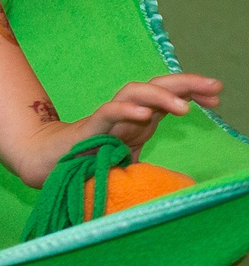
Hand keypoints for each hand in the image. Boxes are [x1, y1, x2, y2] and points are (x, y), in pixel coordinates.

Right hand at [22, 73, 222, 183]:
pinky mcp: (88, 128)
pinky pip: (107, 113)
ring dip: (160, 96)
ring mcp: (108, 118)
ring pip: (134, 93)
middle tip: (214, 86)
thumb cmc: (90, 160)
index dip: (193, 91)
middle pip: (157, 86)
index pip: (169, 95)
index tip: (217, 97)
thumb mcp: (131, 160)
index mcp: (140, 118)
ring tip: (185, 109)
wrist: (47, 164)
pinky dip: (125, 110)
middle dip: (187, 83)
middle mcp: (126, 113)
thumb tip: (180, 182)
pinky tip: (145, 115)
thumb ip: (151, 162)